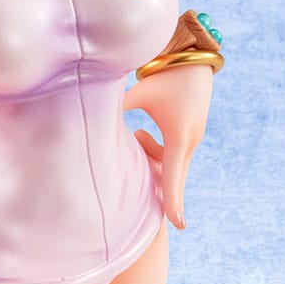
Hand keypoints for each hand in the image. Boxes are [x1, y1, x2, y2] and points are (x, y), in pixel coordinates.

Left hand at [124, 64, 213, 229]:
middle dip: (168, 193)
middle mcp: (190, 140)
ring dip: (152, 157)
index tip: (176, 223)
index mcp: (178, 135)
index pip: (173, 175)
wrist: (191, 59)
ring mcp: (193, 138)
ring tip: (137, 135)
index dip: (172, 200)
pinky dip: (159, 151)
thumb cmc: (163, 76)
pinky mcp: (191, 133)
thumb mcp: (139, 93)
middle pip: (175, 175)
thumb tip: (91, 118)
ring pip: (172, 163)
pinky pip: (175, 154)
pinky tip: (142, 135)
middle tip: (173, 223)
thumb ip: (118, 109)